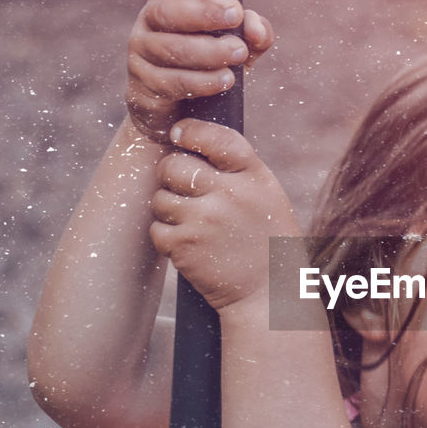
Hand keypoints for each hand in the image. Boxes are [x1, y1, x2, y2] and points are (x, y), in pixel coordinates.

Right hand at [125, 0, 273, 142]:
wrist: (181, 117)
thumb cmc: (209, 69)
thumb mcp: (236, 45)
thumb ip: (252, 32)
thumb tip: (254, 26)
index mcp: (166, 5)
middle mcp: (147, 26)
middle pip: (164, 11)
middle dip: (202, 13)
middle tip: (235, 16)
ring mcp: (142, 57)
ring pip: (170, 48)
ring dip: (208, 50)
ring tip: (238, 52)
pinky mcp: (144, 88)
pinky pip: (172, 82)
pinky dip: (202, 81)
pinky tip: (225, 80)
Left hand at [149, 119, 299, 312]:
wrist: (269, 296)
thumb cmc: (268, 242)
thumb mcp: (268, 197)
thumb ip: (238, 170)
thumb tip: (191, 139)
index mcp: (255, 176)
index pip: (215, 138)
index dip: (191, 131)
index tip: (179, 134)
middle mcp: (230, 194)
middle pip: (174, 165)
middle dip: (171, 175)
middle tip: (183, 189)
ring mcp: (205, 220)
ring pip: (160, 198)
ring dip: (168, 209)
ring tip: (192, 224)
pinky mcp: (185, 246)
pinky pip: (157, 228)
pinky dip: (167, 237)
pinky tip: (190, 245)